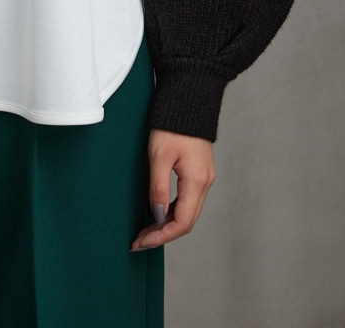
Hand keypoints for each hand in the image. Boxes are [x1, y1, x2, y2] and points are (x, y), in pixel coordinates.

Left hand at [130, 129, 214, 250]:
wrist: (187, 102)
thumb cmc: (172, 125)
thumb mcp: (159, 156)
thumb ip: (158, 188)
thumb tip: (158, 216)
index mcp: (196, 181)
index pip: (181, 222)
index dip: (161, 236)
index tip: (141, 242)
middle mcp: (204, 183)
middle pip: (186, 222)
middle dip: (162, 235)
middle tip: (139, 242)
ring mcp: (204, 178)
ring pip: (187, 213)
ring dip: (166, 225)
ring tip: (145, 231)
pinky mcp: (199, 173)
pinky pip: (188, 201)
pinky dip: (172, 211)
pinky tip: (158, 213)